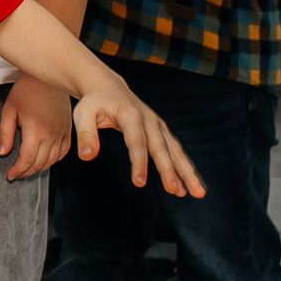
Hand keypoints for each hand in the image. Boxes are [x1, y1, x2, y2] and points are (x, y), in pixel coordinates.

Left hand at [0, 77, 73, 181]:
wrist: (47, 77)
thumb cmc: (25, 91)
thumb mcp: (9, 110)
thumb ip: (5, 134)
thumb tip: (2, 153)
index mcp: (36, 131)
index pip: (27, 160)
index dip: (18, 170)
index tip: (10, 175)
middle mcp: (52, 134)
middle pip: (40, 163)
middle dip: (27, 172)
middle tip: (16, 174)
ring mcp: (62, 132)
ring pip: (52, 160)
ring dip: (40, 168)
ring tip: (28, 169)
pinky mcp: (68, 129)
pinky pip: (63, 151)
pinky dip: (54, 159)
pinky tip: (45, 159)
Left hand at [73, 74, 207, 197]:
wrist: (108, 87)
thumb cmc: (94, 103)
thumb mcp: (82, 114)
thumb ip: (85, 134)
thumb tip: (86, 157)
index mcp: (130, 115)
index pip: (136, 142)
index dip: (138, 162)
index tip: (139, 183)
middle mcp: (149, 120)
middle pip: (162, 148)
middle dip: (170, 170)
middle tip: (176, 191)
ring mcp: (158, 125)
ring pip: (175, 150)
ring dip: (187, 171)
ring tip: (198, 192)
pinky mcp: (162, 131)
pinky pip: (175, 151)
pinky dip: (184, 168)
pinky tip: (188, 187)